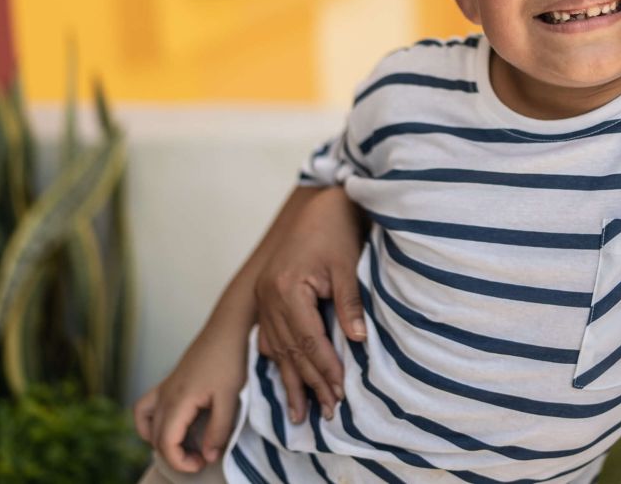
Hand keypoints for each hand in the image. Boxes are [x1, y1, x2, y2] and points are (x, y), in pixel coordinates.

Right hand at [133, 323, 246, 471]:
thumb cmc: (232, 359)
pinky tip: (171, 424)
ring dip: (159, 439)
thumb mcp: (230, 397)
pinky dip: (150, 421)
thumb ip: (219, 430)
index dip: (180, 461)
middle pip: (155, 437)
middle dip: (175, 455)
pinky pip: (146, 406)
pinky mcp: (170, 381)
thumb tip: (207, 456)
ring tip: (183, 443)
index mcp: (179, 400)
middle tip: (201, 457)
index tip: (201, 464)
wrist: (229, 326)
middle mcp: (165, 394)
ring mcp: (165, 386)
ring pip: (145, 422)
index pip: (166, 443)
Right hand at [254, 185, 368, 423]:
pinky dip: (279, 361)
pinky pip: (268, 338)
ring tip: (301, 413)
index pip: (308, 341)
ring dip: (291, 381)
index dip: (325, 369)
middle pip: (290, 351)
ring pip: (276, 349)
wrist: (319, 206)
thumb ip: (350, 303)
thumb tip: (358, 342)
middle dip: (309, 384)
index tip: (340, 393)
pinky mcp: (264, 298)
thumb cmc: (336, 233)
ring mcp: (262, 299)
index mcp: (286, 288)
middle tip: (326, 413)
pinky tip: (286, 379)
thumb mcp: (348, 265)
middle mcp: (268, 297)